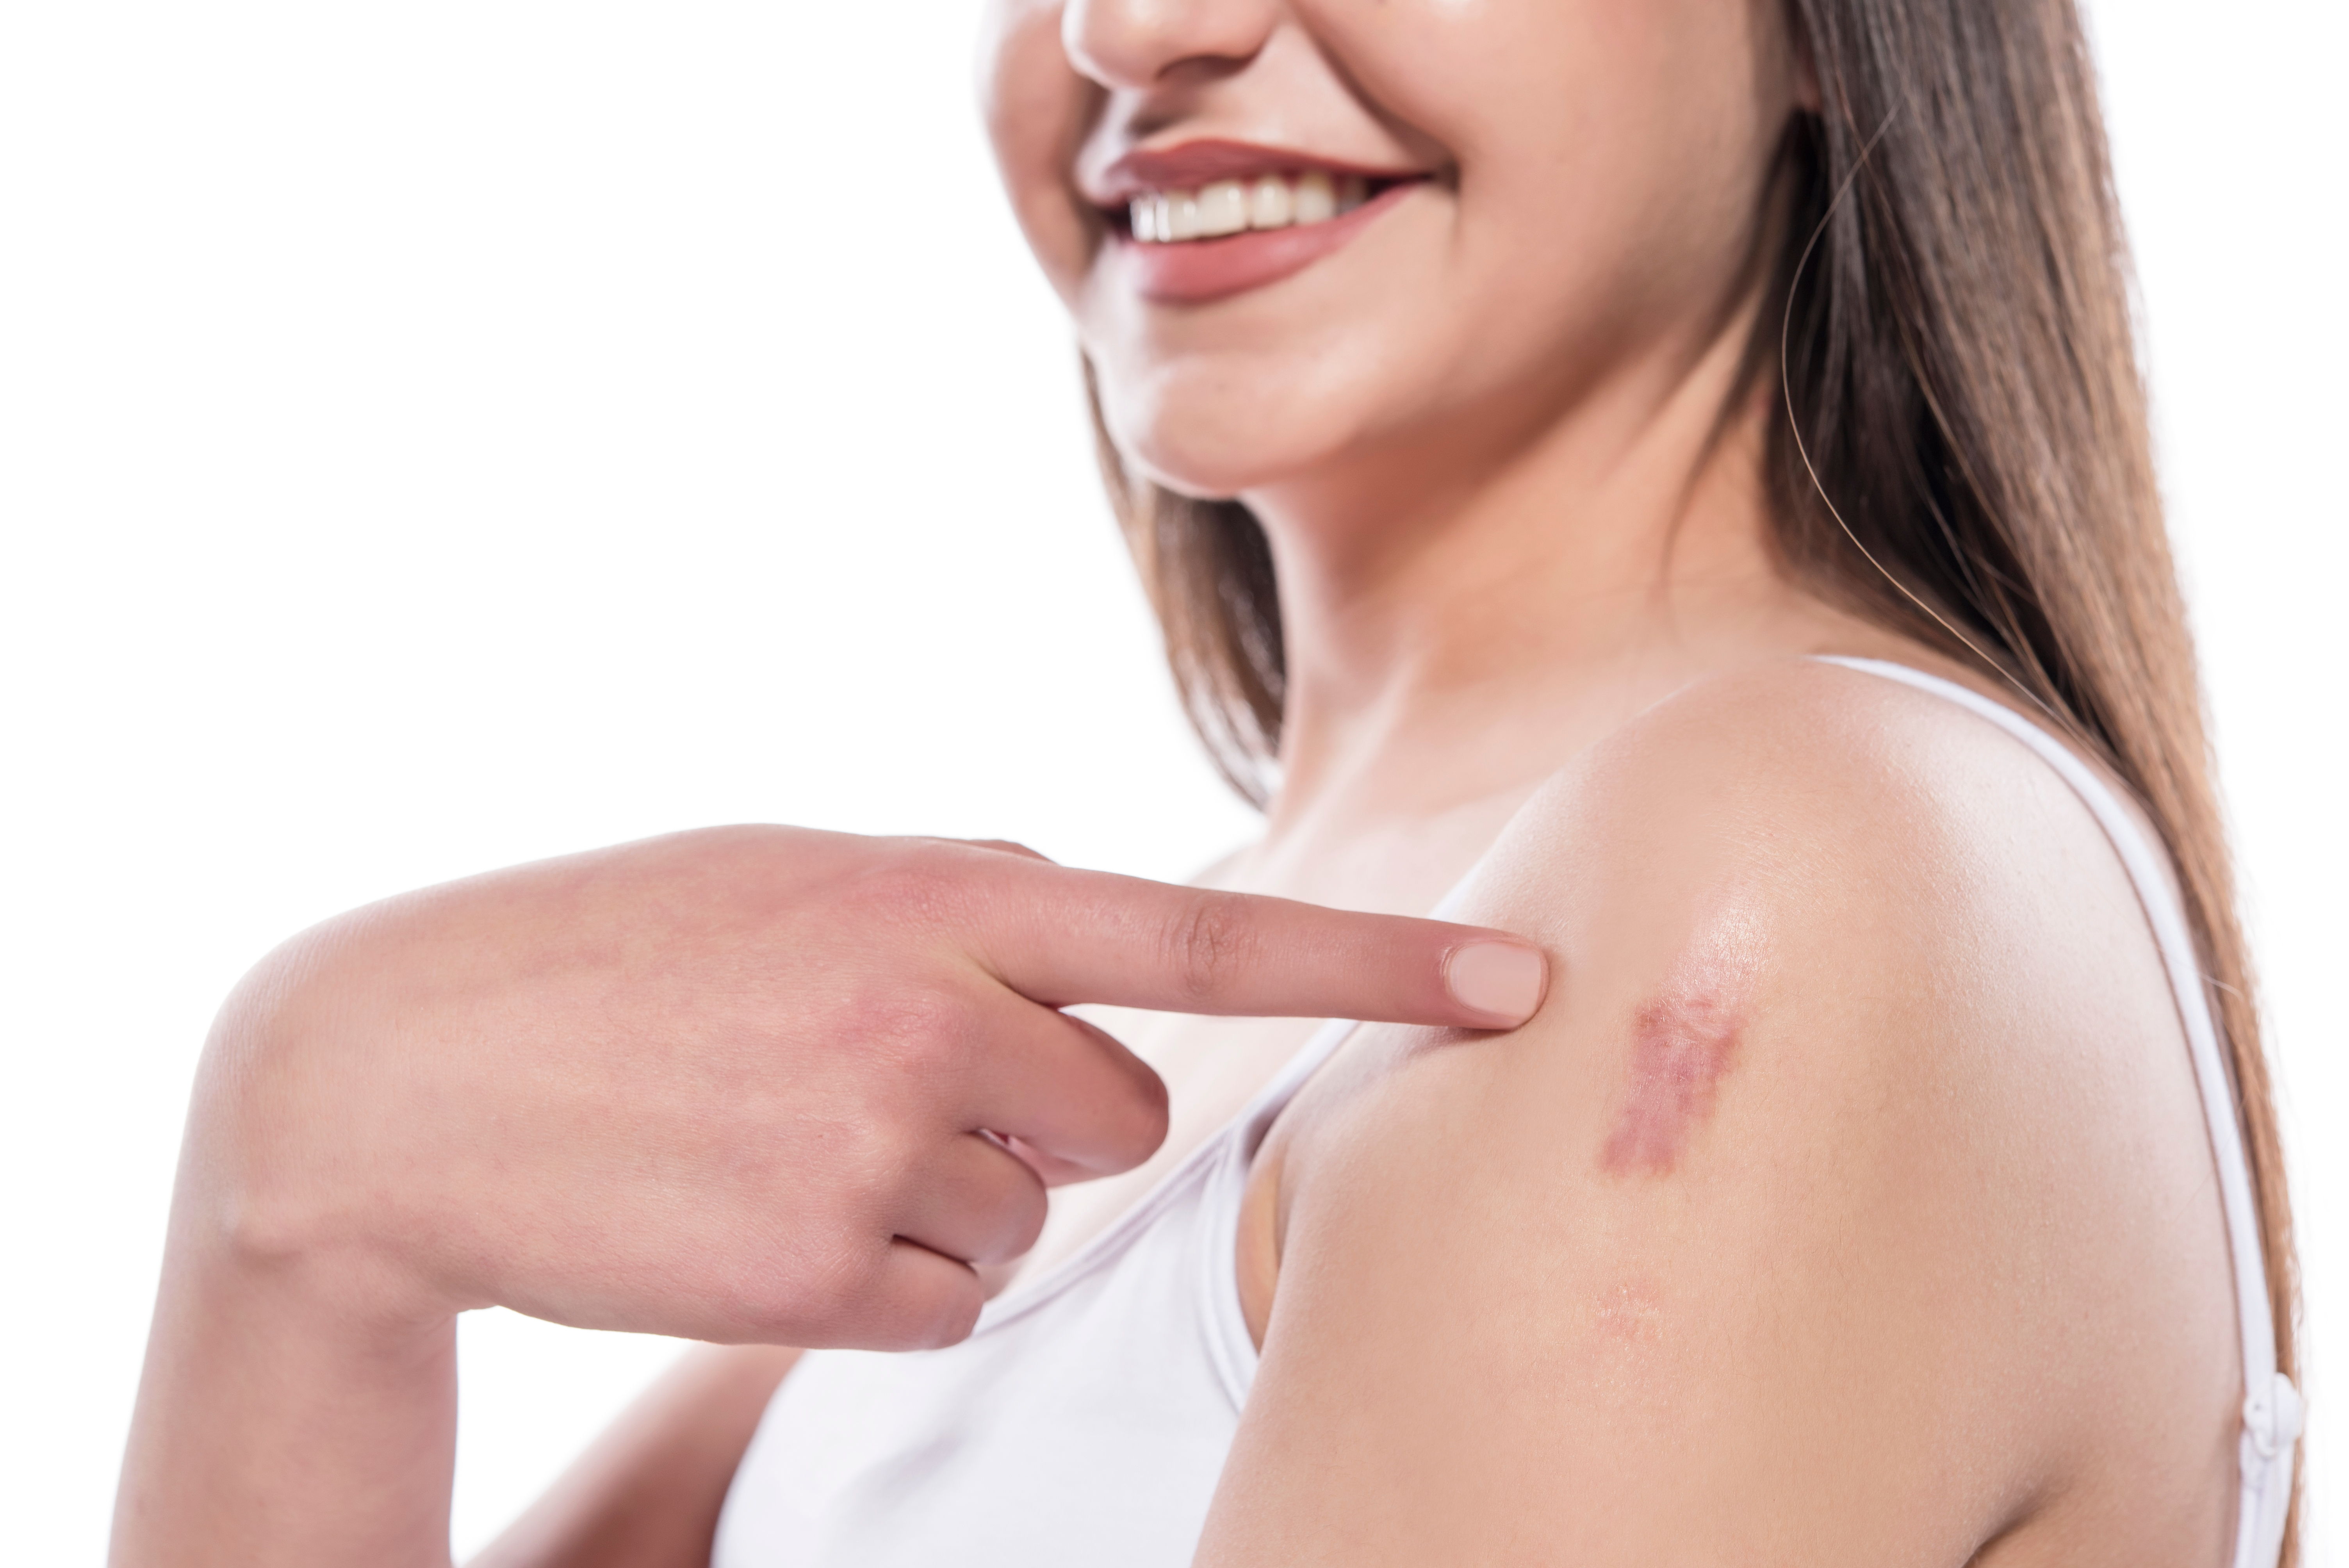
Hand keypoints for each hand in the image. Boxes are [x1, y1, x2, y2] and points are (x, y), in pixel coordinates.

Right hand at [189, 826, 1545, 1349]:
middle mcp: (941, 1010)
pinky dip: (877, 1272)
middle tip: (877, 1084)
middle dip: (1040, 1112)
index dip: (1384, 961)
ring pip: (1030, 1213)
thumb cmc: (615, 954)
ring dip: (939, 1192)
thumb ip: (960, 901)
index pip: (1211, 929)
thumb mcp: (797, 876)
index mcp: (943, 891)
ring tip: (782, 1137)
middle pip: (1123, 1110)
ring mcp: (888, 1143)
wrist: (396, 1077)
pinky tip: (755, 1209)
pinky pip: (949, 1295)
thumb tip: (1090, 941)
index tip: (1525, 985)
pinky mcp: (831, 1267)